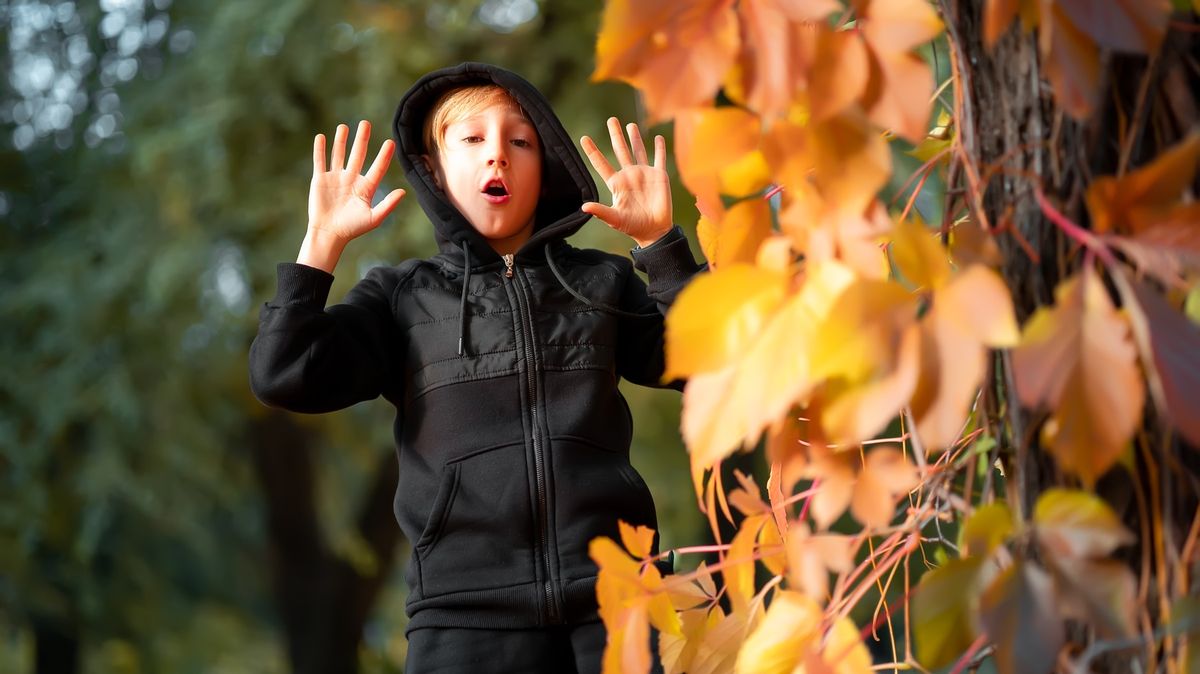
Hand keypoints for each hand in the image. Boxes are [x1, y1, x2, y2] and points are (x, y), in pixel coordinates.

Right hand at [308, 120, 404, 242]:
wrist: (329, 234)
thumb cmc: (352, 229)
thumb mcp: (374, 218)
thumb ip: (388, 204)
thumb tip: (403, 191)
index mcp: (366, 187)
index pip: (377, 167)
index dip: (384, 155)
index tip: (390, 142)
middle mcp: (352, 179)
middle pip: (358, 155)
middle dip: (362, 139)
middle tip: (365, 123)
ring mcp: (335, 178)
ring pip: (339, 154)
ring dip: (341, 141)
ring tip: (344, 127)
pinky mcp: (320, 179)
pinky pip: (320, 161)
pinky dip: (320, 149)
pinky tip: (322, 137)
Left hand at [580, 117, 672, 247]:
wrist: (654, 231)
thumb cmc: (633, 227)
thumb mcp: (615, 219)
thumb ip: (601, 211)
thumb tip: (584, 207)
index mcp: (616, 184)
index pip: (601, 164)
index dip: (593, 151)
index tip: (584, 138)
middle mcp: (629, 175)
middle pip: (620, 151)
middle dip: (616, 135)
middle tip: (611, 119)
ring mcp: (644, 174)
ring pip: (638, 151)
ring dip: (635, 138)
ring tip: (630, 125)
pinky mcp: (659, 176)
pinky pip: (659, 158)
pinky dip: (659, 148)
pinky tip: (657, 137)